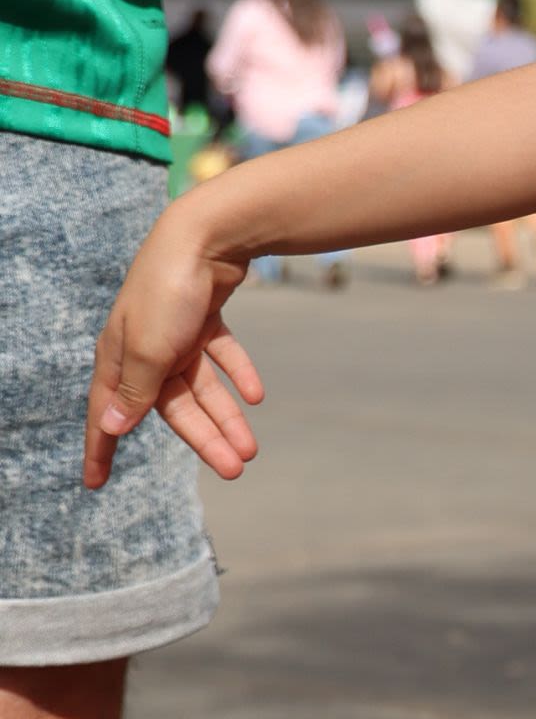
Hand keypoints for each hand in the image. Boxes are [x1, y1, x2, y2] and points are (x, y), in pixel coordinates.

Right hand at [85, 213, 266, 488]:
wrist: (208, 233)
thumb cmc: (168, 291)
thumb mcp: (150, 348)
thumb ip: (136, 389)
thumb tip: (112, 427)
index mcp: (118, 357)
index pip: (107, 412)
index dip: (101, 449)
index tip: (95, 485)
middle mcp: (143, 347)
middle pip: (171, 405)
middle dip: (203, 439)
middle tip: (234, 470)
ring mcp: (175, 331)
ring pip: (202, 385)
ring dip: (227, 416)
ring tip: (251, 449)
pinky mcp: (204, 315)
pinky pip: (221, 354)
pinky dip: (238, 372)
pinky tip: (257, 395)